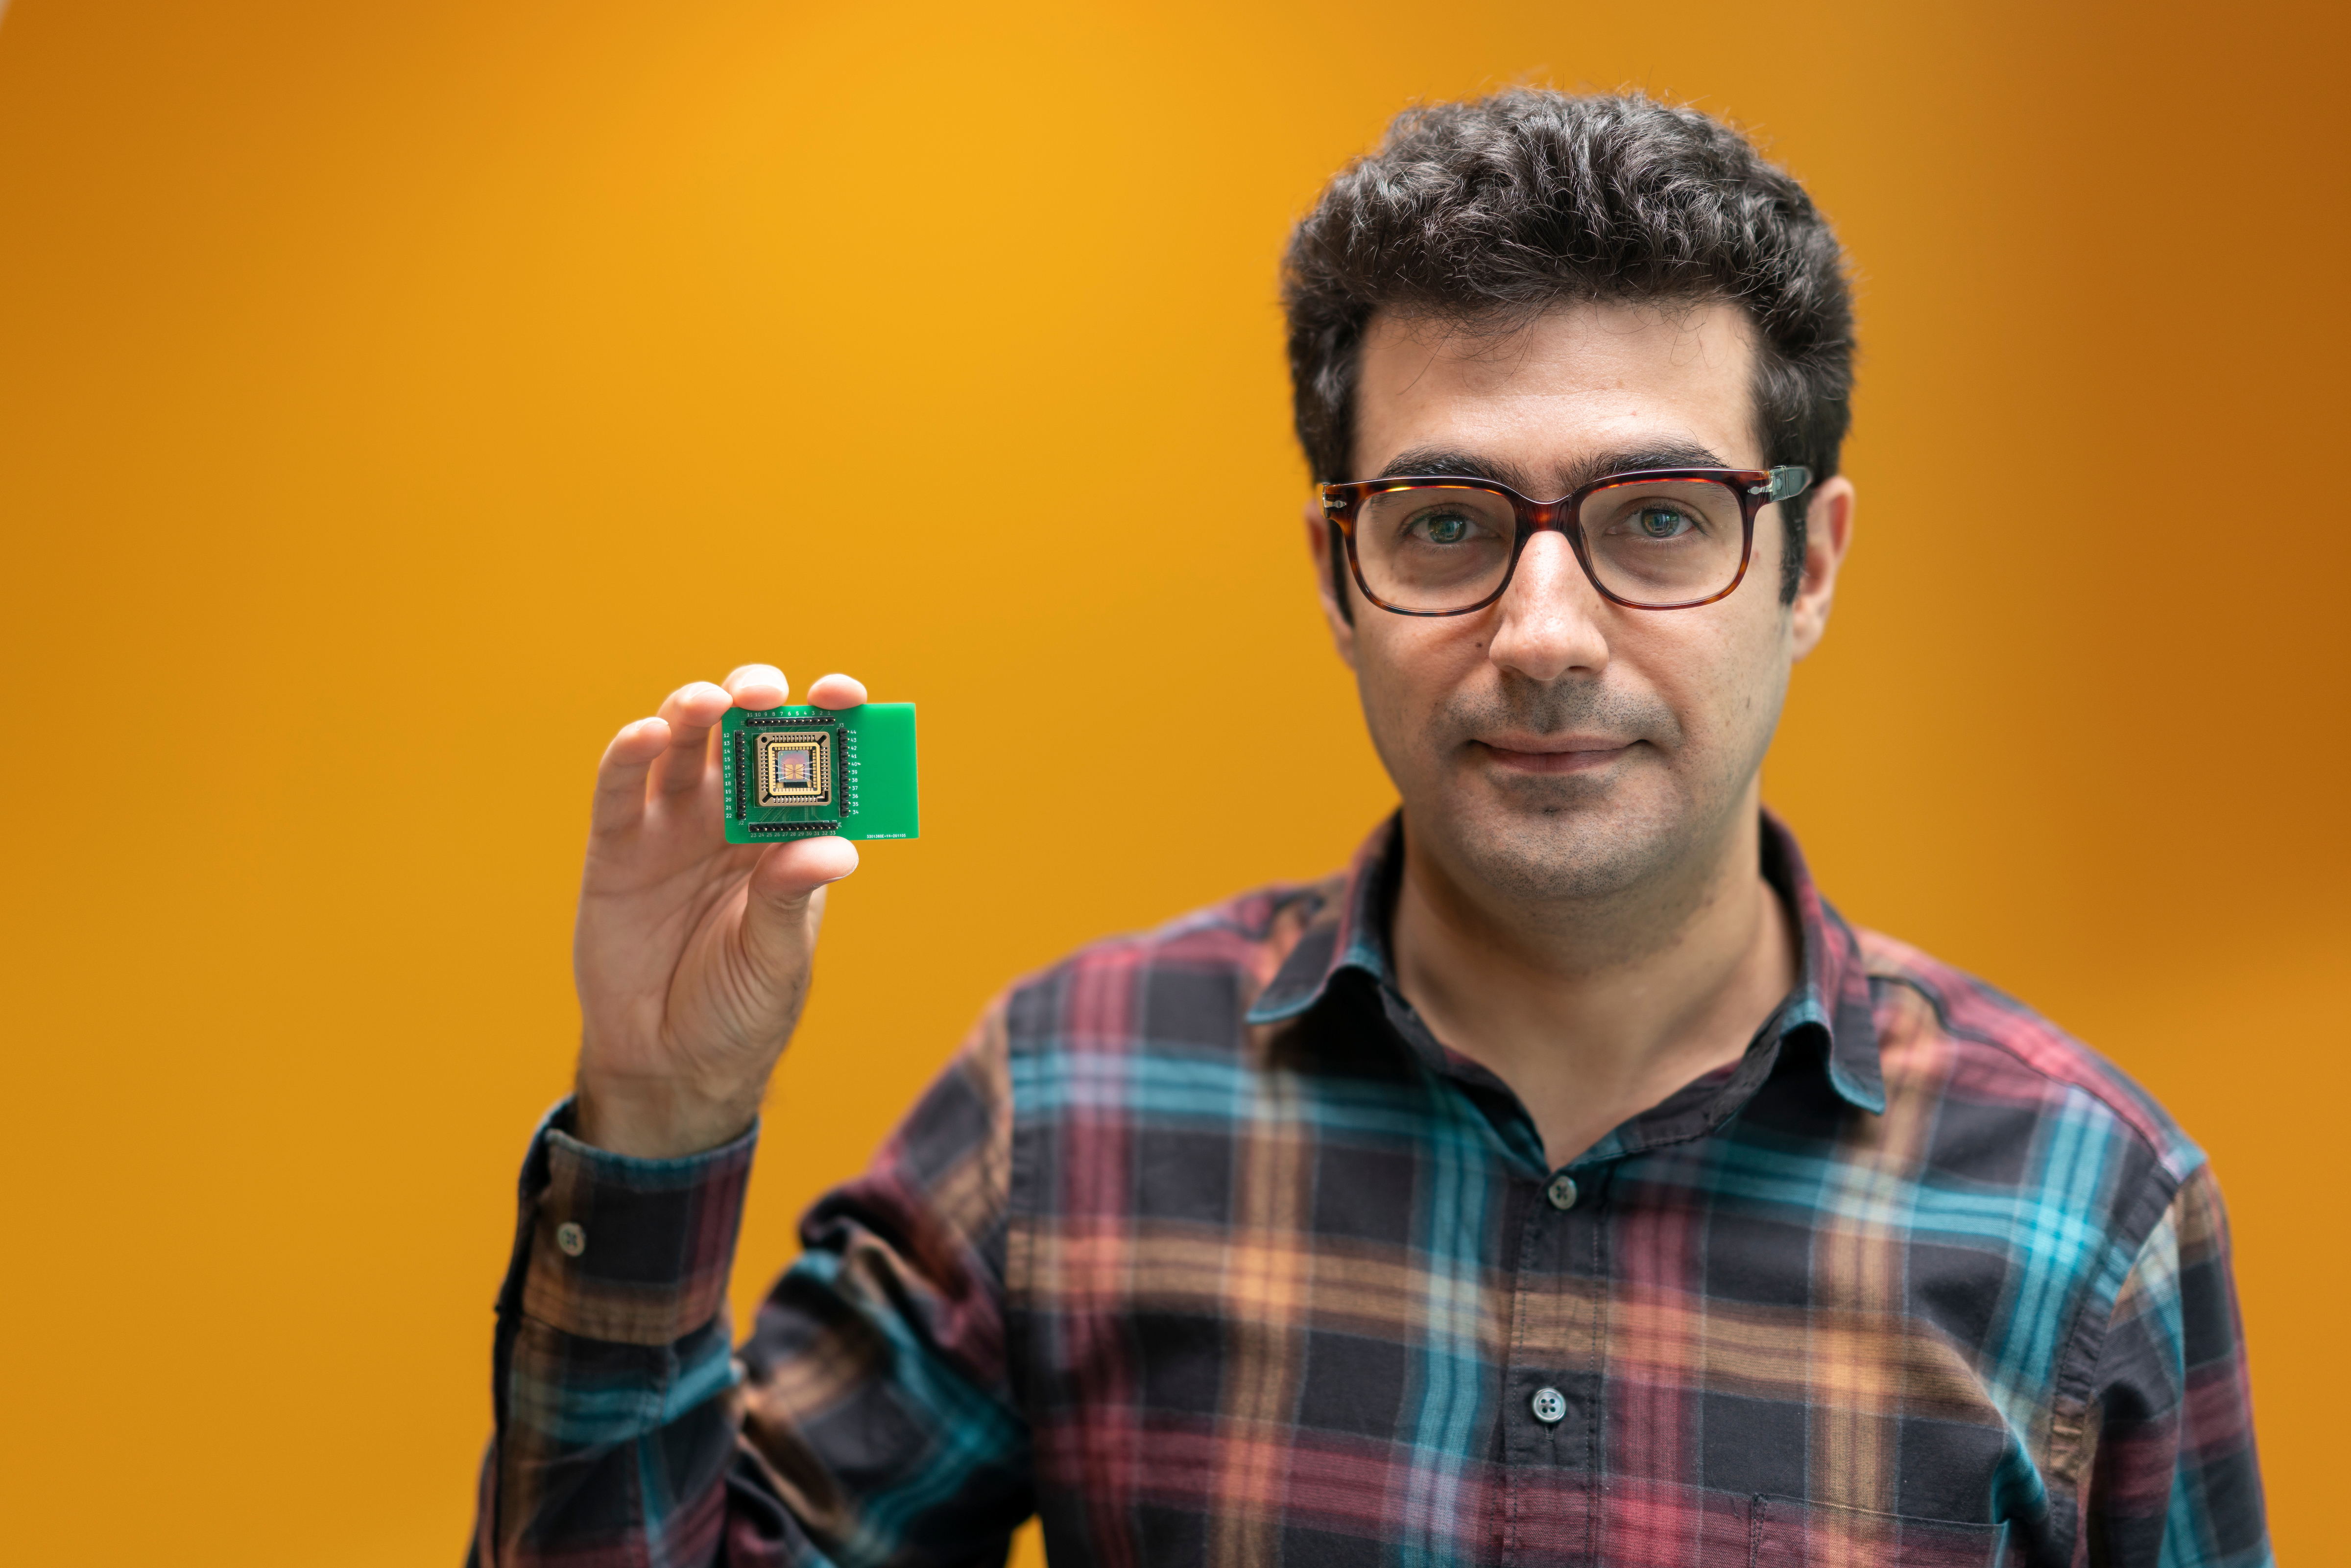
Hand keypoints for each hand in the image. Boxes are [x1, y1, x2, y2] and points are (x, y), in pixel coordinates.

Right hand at [570, 664, 864, 1157]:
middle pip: (746, 737)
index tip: (845, 694)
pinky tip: (647, 734)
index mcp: (788, 837)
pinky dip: (630, 753)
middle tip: (768, 693)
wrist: (668, 1062)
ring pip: (684, 745)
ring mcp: (673, 825)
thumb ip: (791, 899)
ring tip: (710, 703)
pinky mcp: (617, 845)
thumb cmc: (739, 1008)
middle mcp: (733, 818)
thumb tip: (834, 849)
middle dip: (758, 703)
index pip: (815, 765)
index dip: (829, 722)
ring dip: (696, 712)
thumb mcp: (775, 959)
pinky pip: (620, 787)